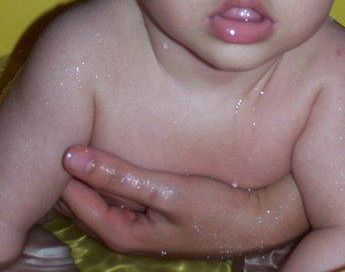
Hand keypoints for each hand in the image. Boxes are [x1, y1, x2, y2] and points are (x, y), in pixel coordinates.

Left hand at [61, 146, 306, 257]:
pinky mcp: (158, 208)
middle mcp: (130, 231)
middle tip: (71, 136)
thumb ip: (117, 176)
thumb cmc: (214, 207)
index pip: (77, 202)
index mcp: (124, 233)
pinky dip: (118, 174)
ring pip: (108, 194)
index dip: (68, 173)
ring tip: (89, 139)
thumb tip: (71, 157)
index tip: (61, 142)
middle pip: (90, 200)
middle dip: (78, 174)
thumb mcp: (165, 192)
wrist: (258, 216)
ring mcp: (145, 220)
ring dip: (98, 172)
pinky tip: (120, 155)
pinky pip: (126, 190)